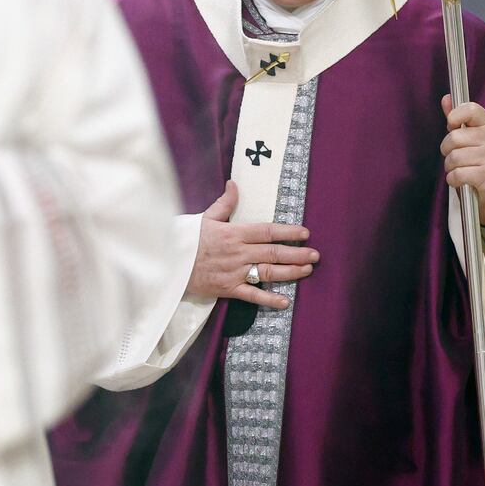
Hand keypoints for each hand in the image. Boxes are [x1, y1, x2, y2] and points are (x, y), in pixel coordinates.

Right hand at [188, 181, 316, 309]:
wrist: (169, 263)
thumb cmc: (187, 239)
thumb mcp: (206, 217)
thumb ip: (224, 203)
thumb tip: (234, 183)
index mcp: (234, 233)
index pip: (267, 231)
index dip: (287, 232)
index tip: (305, 233)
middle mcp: (238, 252)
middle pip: (273, 252)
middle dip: (297, 253)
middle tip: (315, 255)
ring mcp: (234, 272)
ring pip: (268, 272)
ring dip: (290, 272)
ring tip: (307, 270)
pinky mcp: (228, 289)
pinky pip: (252, 295)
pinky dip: (269, 299)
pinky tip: (285, 302)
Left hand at [440, 95, 484, 223]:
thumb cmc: (474, 159)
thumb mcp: (467, 136)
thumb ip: (456, 118)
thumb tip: (446, 98)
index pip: (470, 109)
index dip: (455, 116)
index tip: (452, 126)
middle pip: (454, 137)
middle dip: (447, 150)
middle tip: (455, 156)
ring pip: (454, 158)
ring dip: (450, 167)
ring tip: (459, 168)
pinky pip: (457, 174)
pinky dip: (453, 179)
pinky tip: (460, 180)